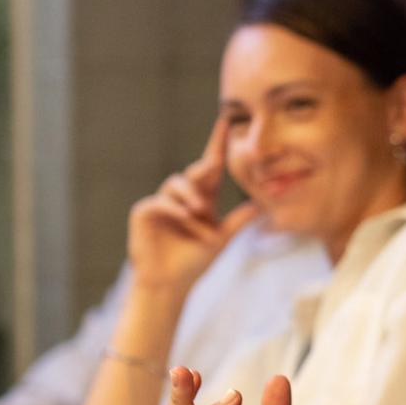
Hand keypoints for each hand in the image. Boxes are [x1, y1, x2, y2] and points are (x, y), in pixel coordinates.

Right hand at [126, 116, 258, 290]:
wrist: (171, 283)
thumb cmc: (195, 262)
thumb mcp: (222, 239)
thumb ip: (238, 221)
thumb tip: (261, 205)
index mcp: (201, 199)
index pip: (210, 167)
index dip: (217, 144)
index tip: (226, 121)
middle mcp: (181, 196)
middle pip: (194, 170)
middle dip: (205, 168)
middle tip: (215, 167)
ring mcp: (162, 202)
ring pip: (177, 184)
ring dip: (192, 197)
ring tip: (200, 212)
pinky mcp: (144, 212)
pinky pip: (160, 201)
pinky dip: (175, 208)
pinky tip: (185, 217)